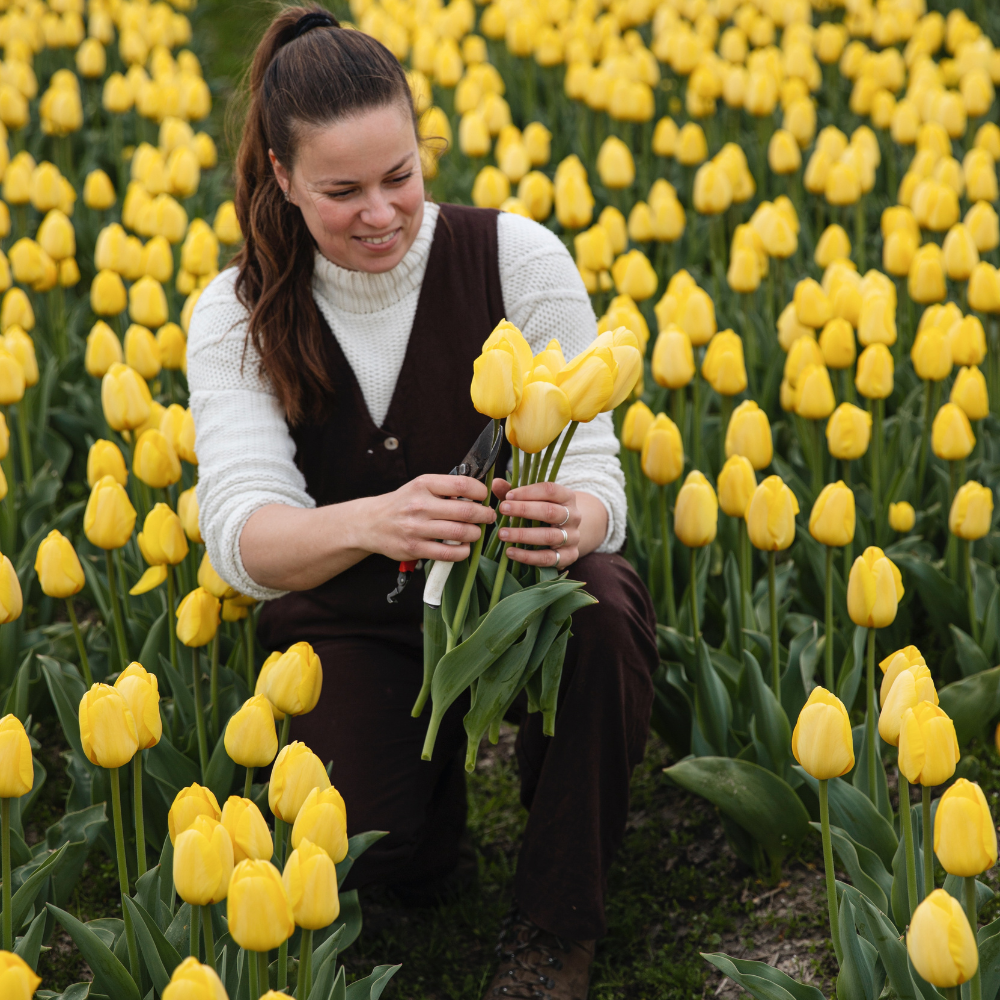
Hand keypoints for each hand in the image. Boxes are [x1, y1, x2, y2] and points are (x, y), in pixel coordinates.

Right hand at [365, 474, 495, 562]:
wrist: (371, 523)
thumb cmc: (403, 503)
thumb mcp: (420, 486)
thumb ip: (446, 488)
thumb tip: (479, 493)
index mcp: (424, 484)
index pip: (462, 485)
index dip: (481, 492)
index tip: (483, 497)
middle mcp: (420, 505)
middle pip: (466, 511)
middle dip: (485, 515)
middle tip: (488, 517)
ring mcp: (417, 528)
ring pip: (461, 533)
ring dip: (475, 534)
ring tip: (475, 532)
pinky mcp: (415, 548)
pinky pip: (449, 553)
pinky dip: (463, 551)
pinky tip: (463, 547)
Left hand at [492, 478, 579, 568]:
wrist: (568, 535)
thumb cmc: (544, 513)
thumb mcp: (532, 500)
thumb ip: (515, 493)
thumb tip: (495, 483)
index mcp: (567, 497)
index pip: (550, 490)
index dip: (528, 492)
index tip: (507, 496)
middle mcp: (574, 516)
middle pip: (550, 512)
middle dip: (524, 510)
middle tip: (502, 509)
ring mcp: (573, 537)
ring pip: (549, 536)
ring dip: (523, 535)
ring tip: (502, 534)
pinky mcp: (569, 556)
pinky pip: (548, 558)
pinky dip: (528, 556)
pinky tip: (510, 552)